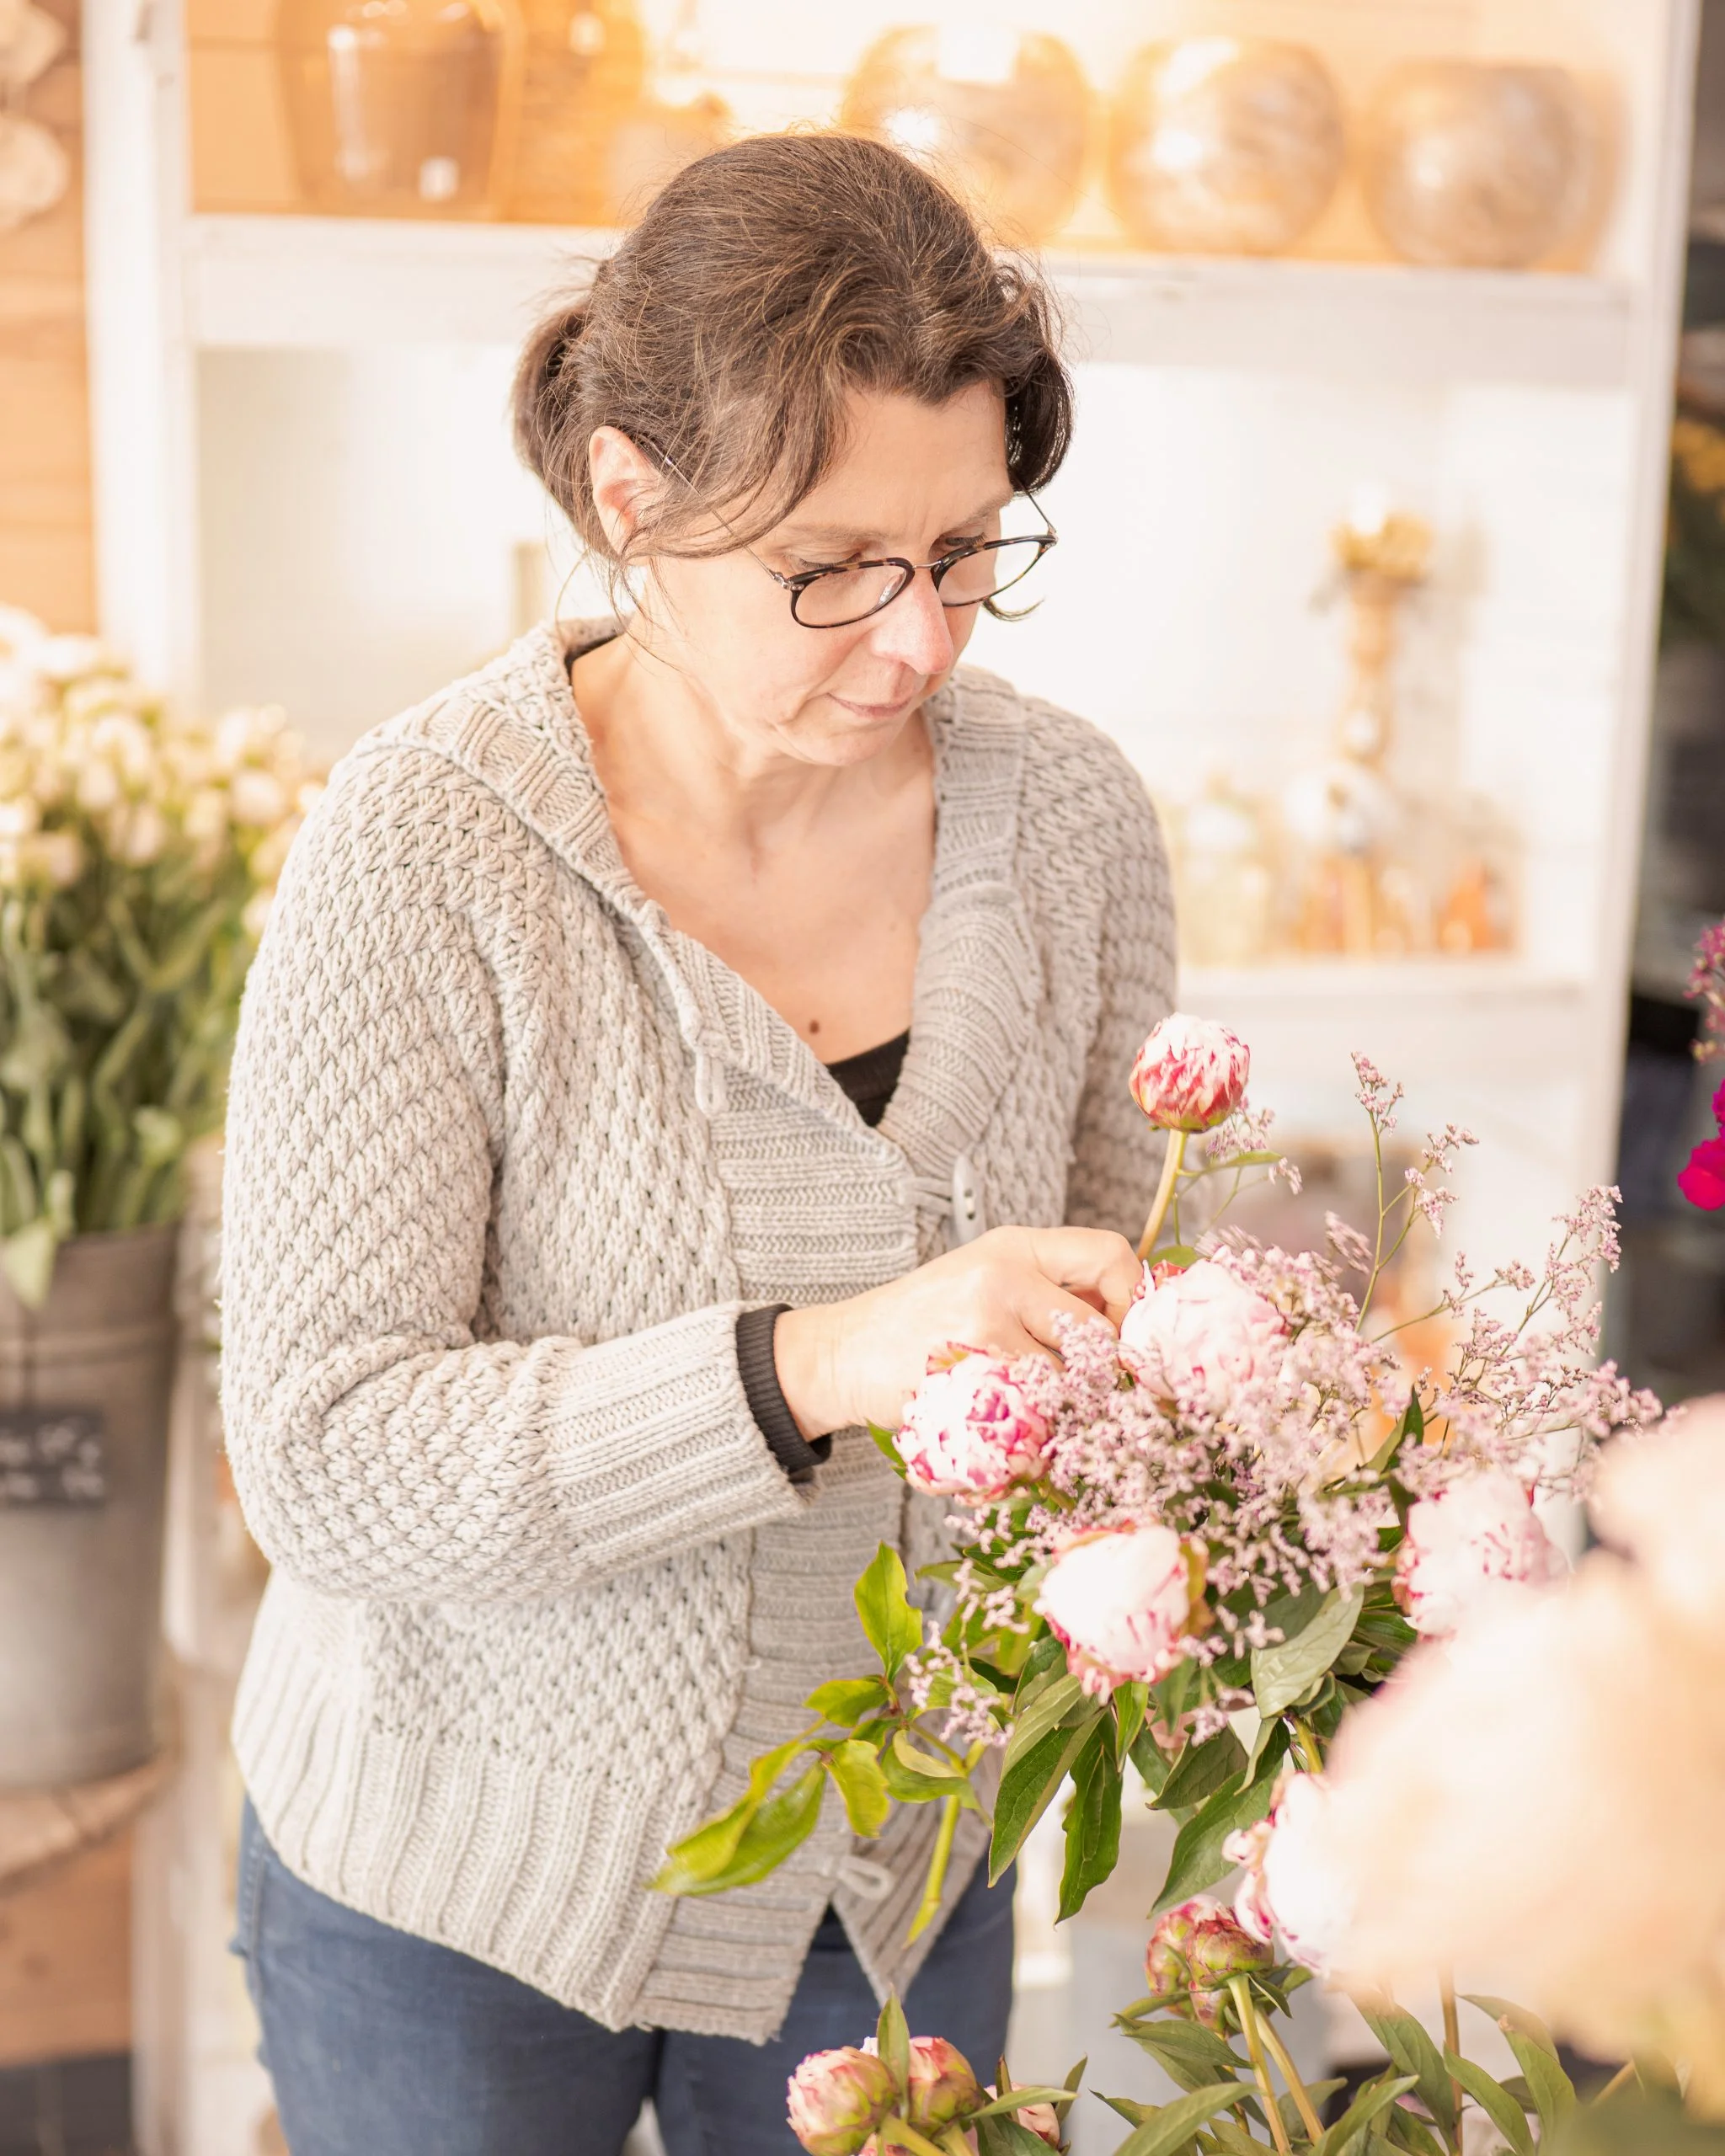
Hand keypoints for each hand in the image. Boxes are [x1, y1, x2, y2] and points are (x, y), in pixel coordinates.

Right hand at [772, 1225, 1141, 1438]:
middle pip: (1096, 1332)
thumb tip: (1128, 1321)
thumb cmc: (921, 1321)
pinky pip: (1032, 1414)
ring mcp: (984, 1323)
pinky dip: (1027, 1431)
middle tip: (1072, 1389)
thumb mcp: (984, 1279)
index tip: (1118, 1335)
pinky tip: (1000, 1420)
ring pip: (1067, 1381)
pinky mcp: (967, 1371)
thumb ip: (1048, 1291)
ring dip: (1057, 1406)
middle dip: (1094, 1373)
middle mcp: (1002, 1274)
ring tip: (1024, 1405)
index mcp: (1014, 1246)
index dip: (1131, 1301)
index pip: (1109, 1255)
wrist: (845, 1352)